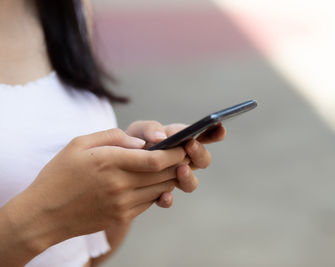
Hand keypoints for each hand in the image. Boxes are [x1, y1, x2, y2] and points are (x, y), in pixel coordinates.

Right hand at [4, 129, 186, 254]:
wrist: (43, 215)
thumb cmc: (59, 174)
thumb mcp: (79, 144)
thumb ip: (113, 137)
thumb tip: (141, 142)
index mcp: (110, 163)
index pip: (156, 159)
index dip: (175, 152)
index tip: (183, 145)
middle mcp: (120, 185)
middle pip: (164, 174)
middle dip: (179, 163)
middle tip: (186, 154)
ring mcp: (122, 204)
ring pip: (160, 189)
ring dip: (171, 177)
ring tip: (174, 166)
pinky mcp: (122, 216)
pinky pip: (149, 201)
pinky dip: (158, 190)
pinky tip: (155, 181)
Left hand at [126, 121, 225, 207]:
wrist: (109, 170)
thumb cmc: (126, 144)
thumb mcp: (137, 130)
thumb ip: (149, 129)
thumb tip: (161, 137)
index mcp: (178, 141)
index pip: (203, 136)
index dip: (214, 132)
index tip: (220, 128)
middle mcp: (180, 160)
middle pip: (203, 160)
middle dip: (200, 153)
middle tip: (189, 146)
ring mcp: (172, 179)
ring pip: (191, 183)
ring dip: (188, 177)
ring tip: (180, 170)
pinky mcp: (159, 194)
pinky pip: (168, 199)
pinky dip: (167, 198)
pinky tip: (163, 195)